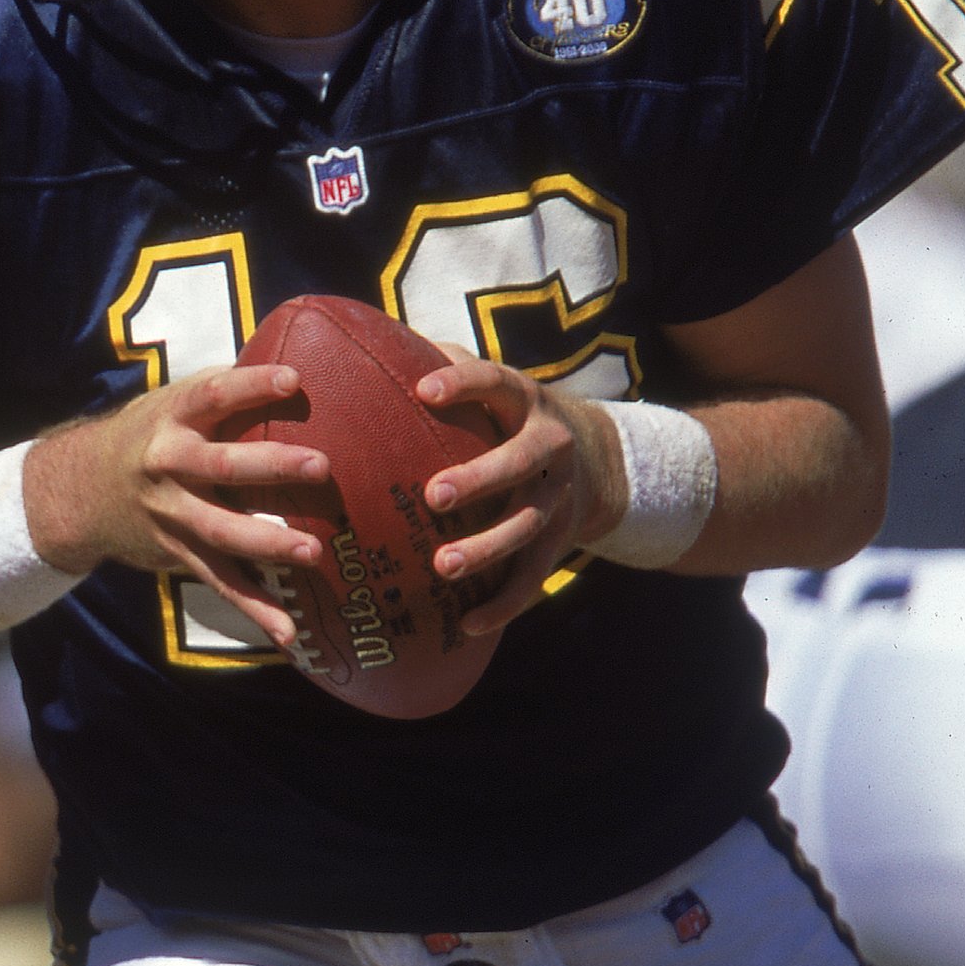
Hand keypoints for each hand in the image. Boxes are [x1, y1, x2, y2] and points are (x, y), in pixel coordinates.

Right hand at [24, 364, 331, 647]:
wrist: (79, 492)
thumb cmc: (145, 435)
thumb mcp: (167, 403)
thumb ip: (218, 391)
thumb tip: (292, 361)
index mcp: (170, 419)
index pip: (211, 396)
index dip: (250, 386)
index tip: (293, 380)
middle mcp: (167, 466)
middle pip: (220, 466)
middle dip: (270, 466)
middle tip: (320, 465)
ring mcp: (171, 514)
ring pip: (221, 530)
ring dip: (268, 542)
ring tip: (312, 551)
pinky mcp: (178, 552)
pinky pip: (220, 581)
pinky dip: (254, 609)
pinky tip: (288, 632)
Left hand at [413, 356, 627, 636]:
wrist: (598, 459)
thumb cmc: (511, 418)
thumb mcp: (492, 386)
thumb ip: (442, 364)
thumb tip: (367, 341)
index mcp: (524, 402)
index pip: (495, 383)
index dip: (463, 384)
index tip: (423, 390)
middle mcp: (549, 447)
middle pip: (519, 462)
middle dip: (479, 478)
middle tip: (433, 495)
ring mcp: (558, 498)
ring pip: (526, 525)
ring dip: (487, 548)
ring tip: (443, 566)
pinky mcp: (560, 542)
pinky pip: (533, 577)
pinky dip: (504, 604)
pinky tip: (468, 624)